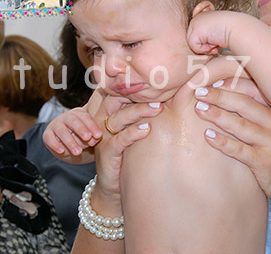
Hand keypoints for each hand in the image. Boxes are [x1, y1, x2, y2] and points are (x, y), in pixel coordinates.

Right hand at [43, 93, 162, 163]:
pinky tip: (147, 129)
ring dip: (139, 111)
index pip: (119, 93)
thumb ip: (144, 116)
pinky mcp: (107, 152)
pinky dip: (133, 133)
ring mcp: (104, 137)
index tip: (157, 84)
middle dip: (138, 96)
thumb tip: (167, 99)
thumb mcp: (135, 132)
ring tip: (158, 108)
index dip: (135, 87)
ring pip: (120, 117)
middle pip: (117, 101)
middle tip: (160, 94)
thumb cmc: (128, 154)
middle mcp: (103, 122)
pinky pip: (120, 139)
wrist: (114, 184)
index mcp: (110, 114)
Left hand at [186, 5, 233, 55]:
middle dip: (205, 45)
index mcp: (203, 15)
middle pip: (194, 39)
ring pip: (193, 43)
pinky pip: (194, 47)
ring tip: (216, 42)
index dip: (207, 41)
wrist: (237, 28)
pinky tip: (213, 44)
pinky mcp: (195, 31)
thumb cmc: (232, 31)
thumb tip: (204, 46)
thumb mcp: (218, 30)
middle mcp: (197, 18)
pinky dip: (204, 49)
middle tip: (216, 44)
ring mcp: (195, 23)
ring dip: (206, 47)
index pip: (198, 34)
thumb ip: (208, 34)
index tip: (217, 39)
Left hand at [194, 84, 270, 203]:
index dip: (233, 84)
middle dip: (220, 96)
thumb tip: (231, 97)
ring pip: (240, 125)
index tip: (213, 81)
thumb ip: (262, 114)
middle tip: (199, 92)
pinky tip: (207, 136)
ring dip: (217, 115)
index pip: (255, 91)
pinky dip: (222, 142)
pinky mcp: (265, 163)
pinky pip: (239, 150)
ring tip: (199, 108)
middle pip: (245, 104)